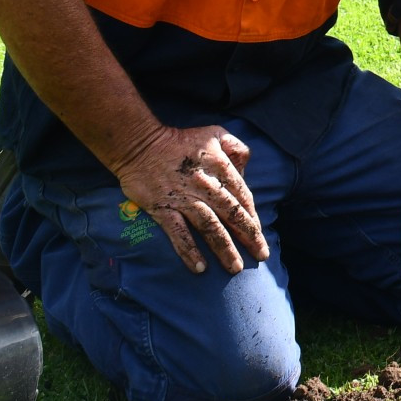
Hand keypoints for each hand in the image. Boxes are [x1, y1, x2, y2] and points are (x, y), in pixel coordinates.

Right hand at [109, 123, 267, 275]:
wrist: (139, 144)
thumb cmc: (181, 140)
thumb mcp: (215, 133)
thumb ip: (236, 147)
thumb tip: (246, 167)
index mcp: (220, 166)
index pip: (242, 196)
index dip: (252, 216)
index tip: (259, 232)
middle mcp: (205, 184)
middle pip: (231, 214)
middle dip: (249, 236)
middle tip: (261, 255)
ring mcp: (183, 198)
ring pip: (209, 227)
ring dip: (224, 249)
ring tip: (235, 267)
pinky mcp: (162, 208)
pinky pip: (178, 233)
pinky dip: (189, 250)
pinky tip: (200, 267)